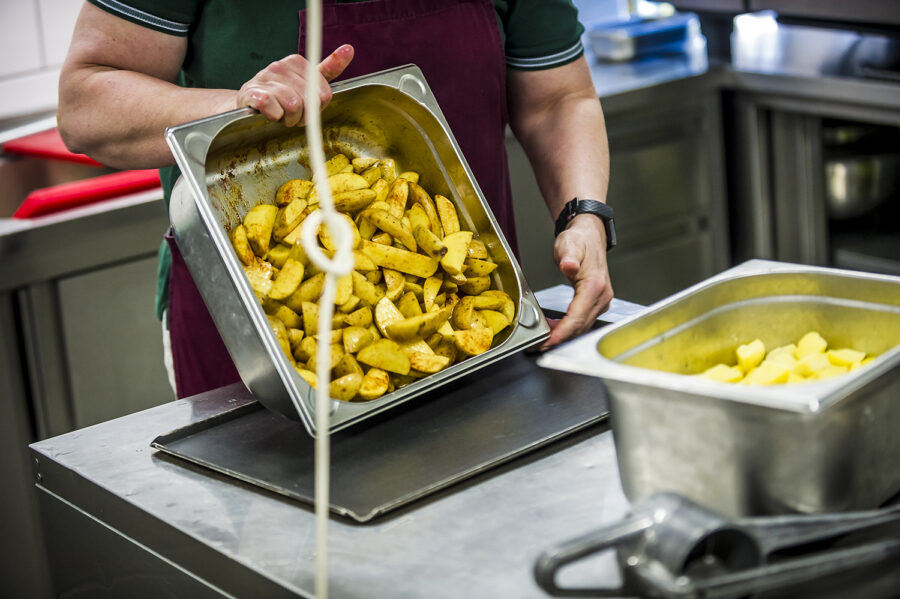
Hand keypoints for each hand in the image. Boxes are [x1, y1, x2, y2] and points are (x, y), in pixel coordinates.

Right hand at [237, 44, 354, 126]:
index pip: (323, 94)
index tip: (307, 107)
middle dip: (303, 116)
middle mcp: (280, 66)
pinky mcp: (252, 92)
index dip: (317, 107)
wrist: (249, 101)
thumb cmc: (281, 94)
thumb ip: (329, 68)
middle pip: (309, 102)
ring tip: (281, 114)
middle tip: (292, 114)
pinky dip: (275, 117)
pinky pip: (275, 110)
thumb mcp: (307, 81)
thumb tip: (349, 49)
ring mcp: (265, 77)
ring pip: (293, 106)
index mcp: (296, 62)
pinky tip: (269, 113)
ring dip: (288, 118)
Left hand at [543, 213, 613, 349]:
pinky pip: (582, 320)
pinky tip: (554, 328)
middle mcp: (601, 296)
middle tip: (537, 346)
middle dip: (558, 339)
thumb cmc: (579, 240)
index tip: (547, 341)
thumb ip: (569, 257)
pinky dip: (567, 328)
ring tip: (542, 339)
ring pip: (581, 326)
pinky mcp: (596, 302)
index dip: (561, 333)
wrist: (590, 235)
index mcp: (594, 286)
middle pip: (579, 327)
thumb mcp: (569, 245)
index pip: (577, 318)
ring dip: (563, 335)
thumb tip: (569, 266)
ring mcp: (601, 301)